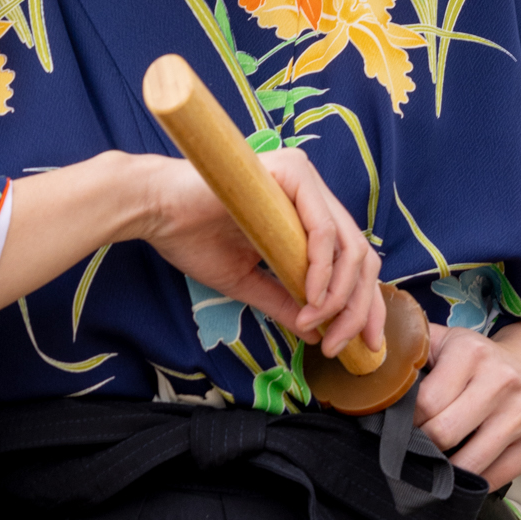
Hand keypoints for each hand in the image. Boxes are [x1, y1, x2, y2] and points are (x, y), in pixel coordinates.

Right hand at [0, 148, 383, 364]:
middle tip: (344, 345)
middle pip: (362, 255)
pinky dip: (324, 272)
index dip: (365, 304)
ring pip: (350, 246)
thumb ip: (283, 301)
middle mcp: (313, 193)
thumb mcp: (247, 281)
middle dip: (361, 308)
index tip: (364, 345)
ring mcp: (306, 180)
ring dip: (342, 297)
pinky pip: (324, 230)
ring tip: (320, 328)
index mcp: (304, 213)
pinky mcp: (293, 173)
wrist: (155, 210)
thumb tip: (315, 333)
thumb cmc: (193, 237)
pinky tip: (312, 301)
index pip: (352, 260)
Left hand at [413, 319, 520, 491]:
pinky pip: (493, 479)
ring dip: (446, 468)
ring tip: (439, 458)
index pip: (425, 404)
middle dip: (423, 445)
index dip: (406, 421)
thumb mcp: (446, 342)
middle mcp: (503, 381)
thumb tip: (370, 368)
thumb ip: (410, 350)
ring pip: (468, 464)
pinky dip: (473, 480)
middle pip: (443, 434)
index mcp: (472, 353)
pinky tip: (467, 465)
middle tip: (418, 444)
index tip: (405, 425)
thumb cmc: (480, 360)